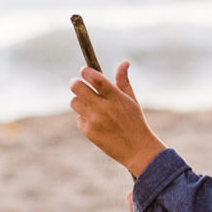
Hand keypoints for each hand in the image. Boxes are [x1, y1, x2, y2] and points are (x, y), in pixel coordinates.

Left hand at [69, 61, 164, 176]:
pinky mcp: (88, 132)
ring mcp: (94, 120)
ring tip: (90, 105)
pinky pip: (78, 118)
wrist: (137, 150)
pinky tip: (96, 122)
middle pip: (77, 88)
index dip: (86, 72)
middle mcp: (103, 108)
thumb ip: (123, 81)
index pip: (95, 79)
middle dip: (75, 83)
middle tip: (77, 84)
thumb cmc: (135, 122)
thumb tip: (124, 62)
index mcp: (115, 97)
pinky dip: (84, 118)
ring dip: (80, 101)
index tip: (84, 70)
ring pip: (74, 102)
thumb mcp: (131, 100)